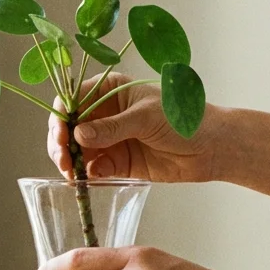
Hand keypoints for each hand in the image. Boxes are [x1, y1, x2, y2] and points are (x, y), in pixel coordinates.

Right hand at [48, 73, 220, 181]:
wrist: (210, 147)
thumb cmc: (183, 118)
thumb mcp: (145, 117)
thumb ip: (112, 128)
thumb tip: (79, 135)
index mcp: (110, 91)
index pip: (74, 99)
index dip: (61, 116)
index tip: (60, 135)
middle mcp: (105, 114)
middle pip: (69, 127)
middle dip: (60, 143)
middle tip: (63, 159)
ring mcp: (110, 139)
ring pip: (77, 150)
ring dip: (70, 162)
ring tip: (72, 173)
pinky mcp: (118, 163)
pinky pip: (94, 169)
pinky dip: (86, 175)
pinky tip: (88, 179)